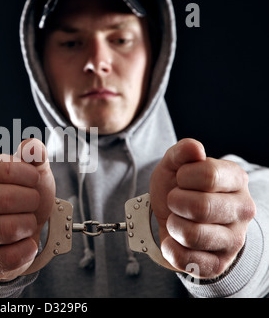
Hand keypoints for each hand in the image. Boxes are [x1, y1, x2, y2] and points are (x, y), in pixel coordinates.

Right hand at [0, 139, 54, 280]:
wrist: (19, 231)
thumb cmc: (23, 195)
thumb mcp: (31, 171)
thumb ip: (34, 154)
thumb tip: (32, 147)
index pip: (0, 168)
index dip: (27, 174)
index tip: (34, 178)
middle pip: (4, 199)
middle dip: (31, 200)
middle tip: (33, 201)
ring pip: (7, 229)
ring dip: (28, 224)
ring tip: (28, 221)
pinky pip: (10, 257)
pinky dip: (27, 249)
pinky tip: (26, 242)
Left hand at [150, 139, 255, 278]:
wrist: (174, 219)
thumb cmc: (178, 189)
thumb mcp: (174, 166)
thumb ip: (181, 152)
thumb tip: (194, 148)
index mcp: (236, 180)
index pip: (209, 175)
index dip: (184, 177)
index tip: (181, 180)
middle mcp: (242, 210)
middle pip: (201, 207)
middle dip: (175, 202)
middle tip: (174, 201)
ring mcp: (233, 240)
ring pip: (192, 235)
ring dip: (173, 225)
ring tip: (176, 220)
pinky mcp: (218, 264)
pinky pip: (186, 259)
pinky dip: (170, 248)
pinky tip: (174, 240)